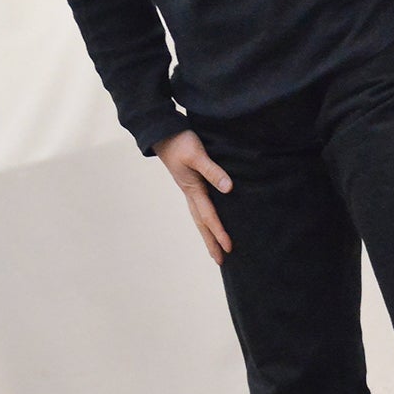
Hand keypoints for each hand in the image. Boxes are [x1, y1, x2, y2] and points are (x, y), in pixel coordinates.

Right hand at [153, 129, 232, 263]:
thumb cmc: (180, 142)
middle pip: (201, 223)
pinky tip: (209, 220)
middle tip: (220, 261)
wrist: (163, 133)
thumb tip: (229, 188)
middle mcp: (190, 193)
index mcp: (192, 189)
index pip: (209, 216)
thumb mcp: (197, 155)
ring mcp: (189, 189)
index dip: (220, 232)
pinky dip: (204, 219)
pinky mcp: (190, 183)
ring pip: (199, 217)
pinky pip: (199, 207)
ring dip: (207, 233)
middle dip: (210, 242)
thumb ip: (213, 171)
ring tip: (214, 248)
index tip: (229, 247)